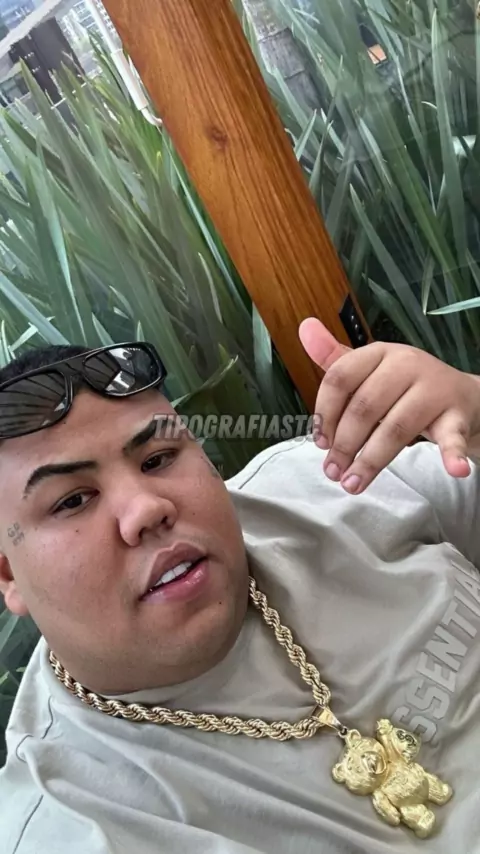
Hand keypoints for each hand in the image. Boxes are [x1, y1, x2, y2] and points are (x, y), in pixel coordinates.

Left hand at [299, 317, 479, 494]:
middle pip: (365, 407)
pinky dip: (453, 453)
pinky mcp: (457, 414)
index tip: (319, 442)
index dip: (324, 413)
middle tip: (332, 472)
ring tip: (353, 483)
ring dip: (371, 460)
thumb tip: (304, 328)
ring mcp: (434, 389)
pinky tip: (454, 471)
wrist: (461, 395)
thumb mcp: (369, 369)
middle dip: (344, 444)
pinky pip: (452, 435)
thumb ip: (335, 358)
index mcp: (379, 352)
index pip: (340, 378)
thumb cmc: (405, 386)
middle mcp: (406, 364)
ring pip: (396, 427)